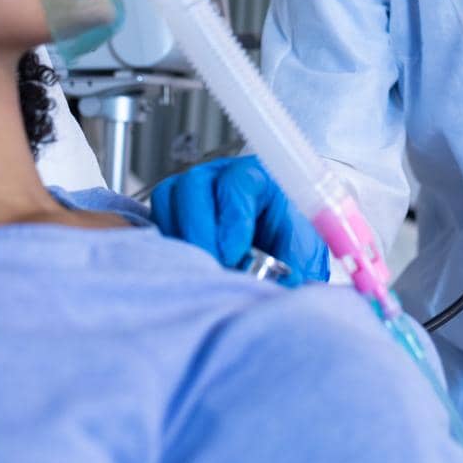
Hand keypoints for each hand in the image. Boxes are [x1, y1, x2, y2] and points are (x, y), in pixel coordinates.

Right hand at [149, 155, 329, 285]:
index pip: (237, 183)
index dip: (233, 218)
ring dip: (181, 239)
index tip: (234, 254)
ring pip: (169, 199)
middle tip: (213, 266)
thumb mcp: (305, 253)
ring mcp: (193, 191)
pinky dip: (168, 246)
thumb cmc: (292, 244)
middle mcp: (220, 176)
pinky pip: (157, 220)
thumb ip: (296, 265)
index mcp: (257, 176)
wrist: (280, 250)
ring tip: (200, 270)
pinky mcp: (173, 211)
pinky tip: (188, 268)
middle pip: (194, 186)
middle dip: (200, 231)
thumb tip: (282, 286)